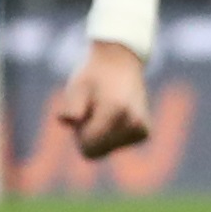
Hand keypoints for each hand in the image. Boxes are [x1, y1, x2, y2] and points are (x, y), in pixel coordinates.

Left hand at [46, 41, 153, 158]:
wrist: (120, 61)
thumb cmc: (93, 75)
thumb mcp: (77, 87)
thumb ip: (71, 106)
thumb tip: (65, 120)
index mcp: (115, 111)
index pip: (88, 149)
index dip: (79, 135)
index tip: (81, 116)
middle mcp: (133, 121)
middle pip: (98, 151)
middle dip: (89, 136)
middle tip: (93, 110)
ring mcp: (141, 128)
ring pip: (109, 149)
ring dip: (101, 134)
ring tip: (105, 109)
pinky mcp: (145, 132)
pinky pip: (120, 144)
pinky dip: (113, 135)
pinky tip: (115, 114)